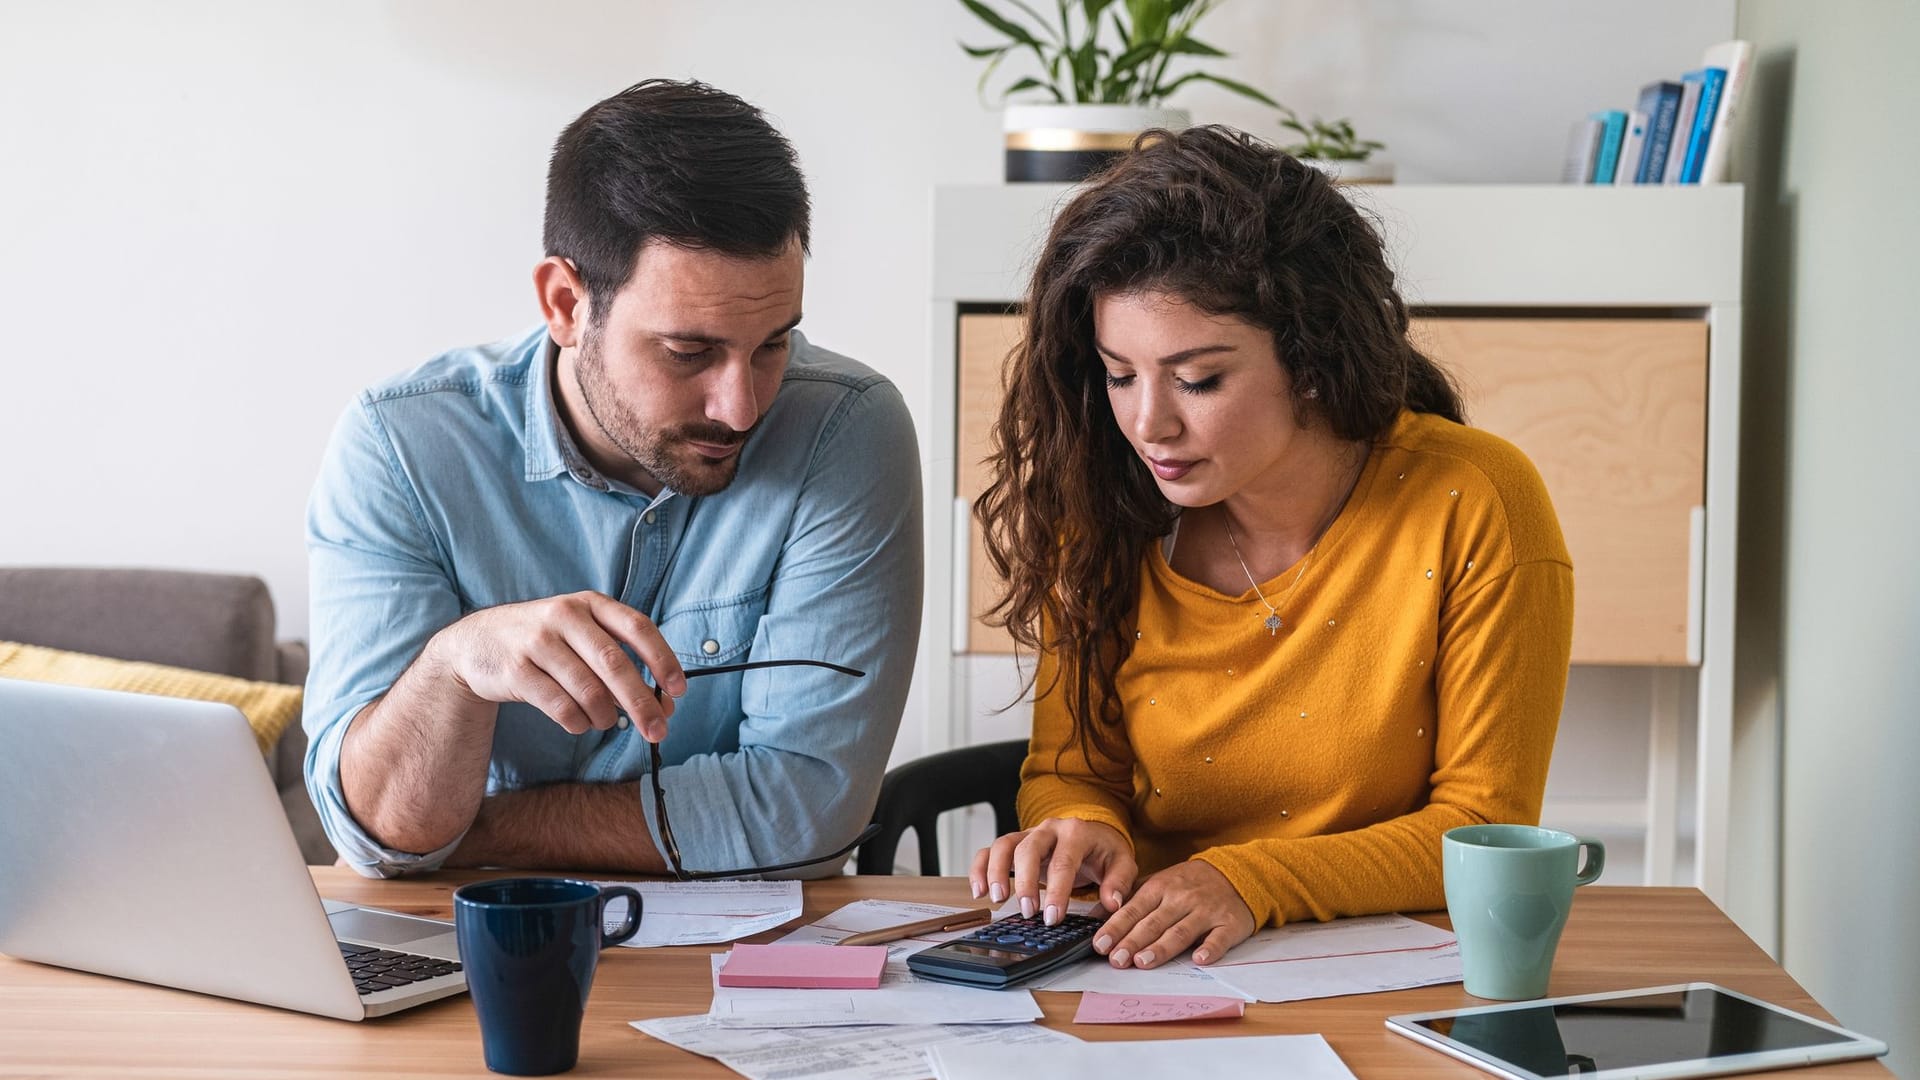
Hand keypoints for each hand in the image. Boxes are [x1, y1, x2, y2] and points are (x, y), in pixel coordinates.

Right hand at [428, 591, 687, 739]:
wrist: (475, 643)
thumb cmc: (544, 642)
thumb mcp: (580, 634)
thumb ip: (620, 661)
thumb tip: (664, 704)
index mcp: (589, 603)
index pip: (637, 627)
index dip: (663, 659)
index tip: (679, 690)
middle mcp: (565, 616)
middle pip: (615, 664)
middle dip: (642, 702)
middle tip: (659, 731)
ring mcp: (537, 642)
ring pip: (588, 690)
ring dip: (606, 716)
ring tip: (607, 722)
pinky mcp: (515, 671)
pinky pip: (559, 706)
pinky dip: (577, 722)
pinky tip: (579, 723)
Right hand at [969, 817, 1136, 924]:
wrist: (1093, 833)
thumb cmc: (1104, 850)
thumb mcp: (1122, 863)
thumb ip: (1118, 882)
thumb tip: (1112, 903)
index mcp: (1076, 832)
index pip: (1063, 861)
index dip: (1057, 891)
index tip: (1053, 917)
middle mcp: (1049, 829)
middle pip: (1028, 849)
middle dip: (1025, 883)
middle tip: (1028, 912)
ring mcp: (1028, 834)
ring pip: (1003, 845)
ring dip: (996, 872)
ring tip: (998, 900)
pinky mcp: (1015, 843)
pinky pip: (990, 850)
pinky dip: (979, 868)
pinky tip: (979, 892)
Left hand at [1092, 859, 1254, 967]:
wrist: (1235, 873)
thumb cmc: (1189, 883)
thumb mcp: (1157, 883)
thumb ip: (1128, 899)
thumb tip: (1094, 916)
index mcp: (1161, 887)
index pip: (1133, 909)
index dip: (1116, 927)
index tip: (1100, 943)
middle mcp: (1182, 898)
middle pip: (1153, 923)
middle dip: (1132, 942)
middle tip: (1116, 959)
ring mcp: (1206, 911)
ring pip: (1181, 932)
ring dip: (1161, 948)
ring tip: (1143, 962)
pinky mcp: (1229, 923)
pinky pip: (1219, 938)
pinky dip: (1210, 948)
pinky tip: (1199, 959)